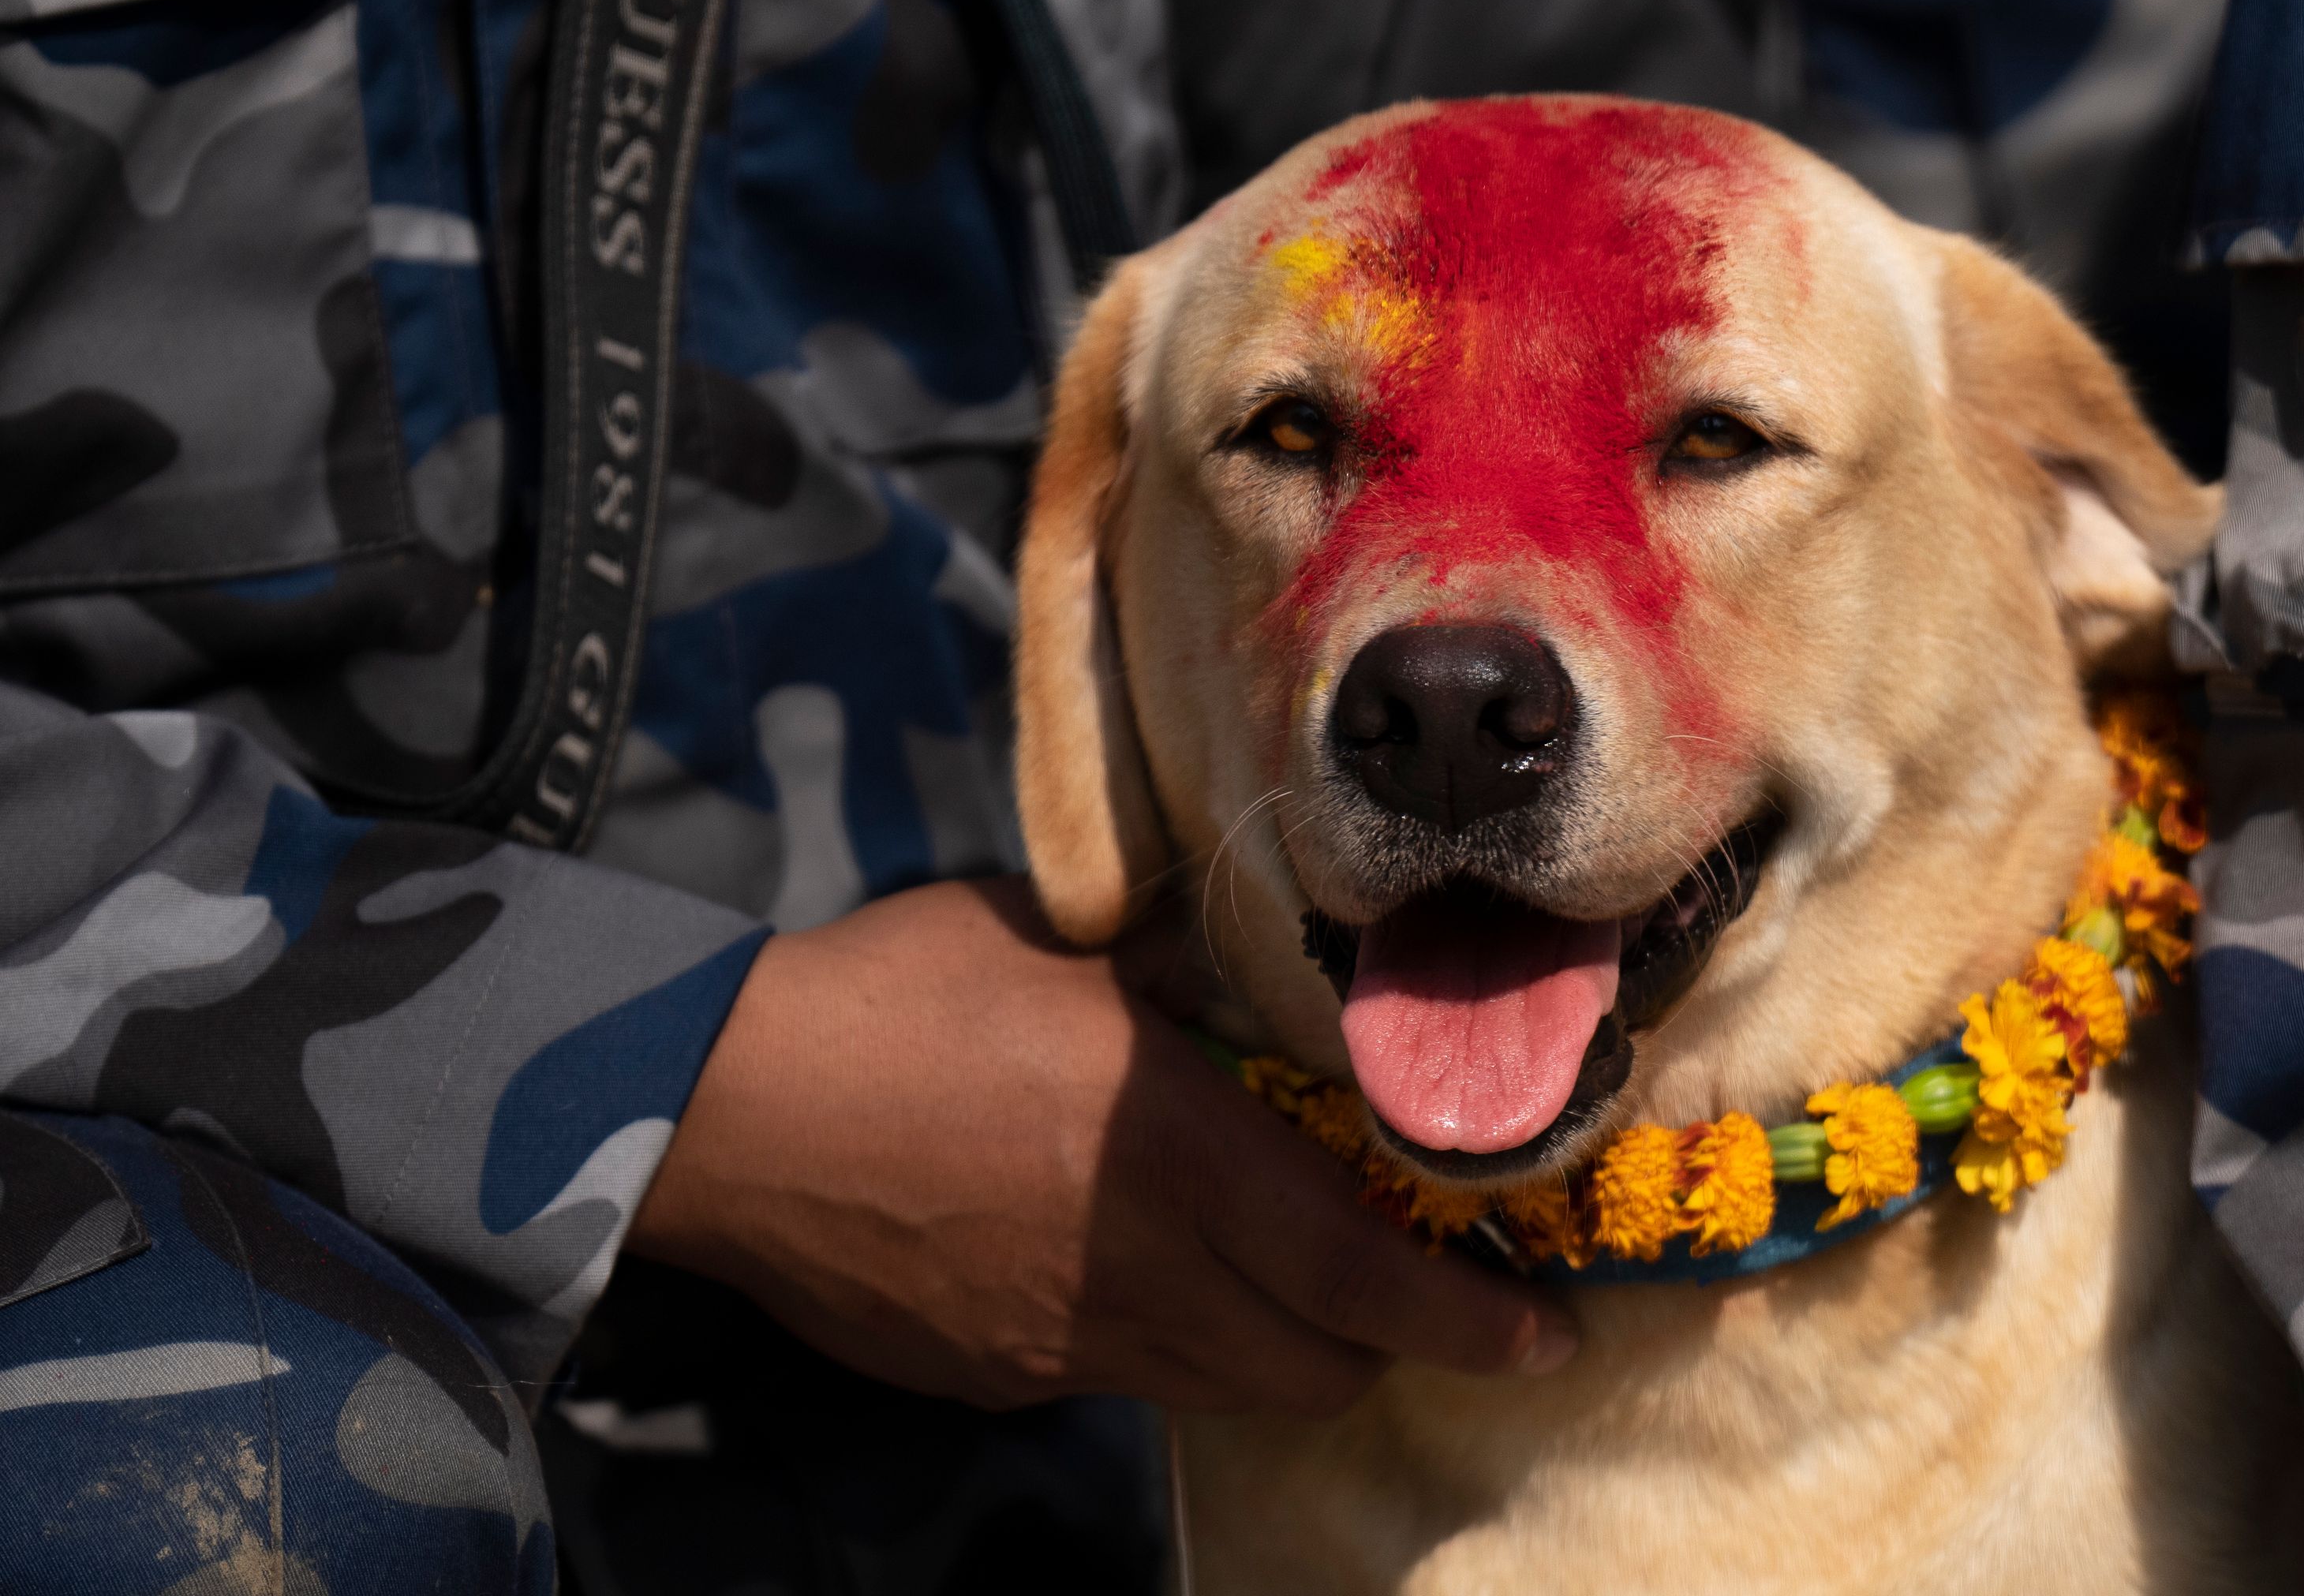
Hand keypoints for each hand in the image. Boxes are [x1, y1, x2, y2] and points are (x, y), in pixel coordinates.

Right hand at [627, 876, 1575, 1415]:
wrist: (726, 1110)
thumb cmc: (904, 994)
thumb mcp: (1071, 945)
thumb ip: (1188, 966)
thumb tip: (1264, 958)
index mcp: (1179, 1156)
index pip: (1364, 1276)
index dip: (1470, 1315)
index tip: (1547, 1328)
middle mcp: (1142, 1273)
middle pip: (1317, 1364)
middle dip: (1392, 1340)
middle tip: (1425, 1286)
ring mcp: (1064, 1339)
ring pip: (1230, 1388)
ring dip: (1290, 1349)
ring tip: (1296, 1280)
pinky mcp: (998, 1372)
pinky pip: (1128, 1378)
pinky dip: (1180, 1341)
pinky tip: (1145, 1268)